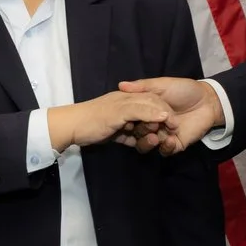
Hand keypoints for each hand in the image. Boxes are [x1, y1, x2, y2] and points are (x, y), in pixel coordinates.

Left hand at [48, 90, 170, 151]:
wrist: (70, 129)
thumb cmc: (95, 118)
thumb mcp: (120, 113)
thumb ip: (142, 111)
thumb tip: (164, 115)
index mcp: (130, 98)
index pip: (154, 103)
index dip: (166, 113)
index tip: (175, 126)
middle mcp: (128, 108)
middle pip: (150, 116)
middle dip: (159, 125)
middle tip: (166, 136)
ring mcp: (122, 122)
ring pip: (142, 128)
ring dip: (149, 135)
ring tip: (153, 141)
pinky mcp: (116, 134)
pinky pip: (132, 138)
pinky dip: (139, 142)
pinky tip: (144, 146)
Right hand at [112, 76, 223, 154]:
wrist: (207, 100)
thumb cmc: (184, 90)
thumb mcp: (162, 85)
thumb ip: (143, 86)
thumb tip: (121, 85)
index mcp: (147, 110)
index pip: (131, 118)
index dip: (128, 119)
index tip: (128, 117)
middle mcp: (152, 124)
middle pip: (137, 133)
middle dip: (141, 130)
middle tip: (150, 124)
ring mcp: (163, 135)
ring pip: (148, 145)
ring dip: (149, 142)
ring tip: (157, 135)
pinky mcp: (175, 144)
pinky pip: (165, 151)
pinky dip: (166, 147)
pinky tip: (171, 140)